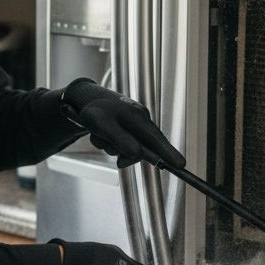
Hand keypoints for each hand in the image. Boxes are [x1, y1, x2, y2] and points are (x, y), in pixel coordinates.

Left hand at [61, 79, 185, 168]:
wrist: (84, 99)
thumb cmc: (93, 110)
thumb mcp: (102, 125)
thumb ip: (120, 140)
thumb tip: (137, 154)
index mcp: (137, 117)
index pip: (156, 139)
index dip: (168, 153)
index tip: (180, 165)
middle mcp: (139, 119)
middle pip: (144, 146)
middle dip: (127, 154)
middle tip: (119, 160)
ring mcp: (134, 123)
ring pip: (128, 147)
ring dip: (112, 147)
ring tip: (100, 136)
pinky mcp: (127, 126)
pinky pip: (121, 142)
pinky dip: (109, 143)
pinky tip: (100, 135)